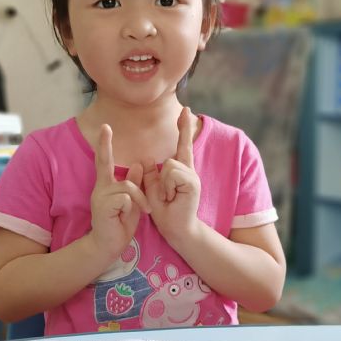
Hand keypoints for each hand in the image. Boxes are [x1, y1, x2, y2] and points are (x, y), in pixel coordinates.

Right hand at [89, 124, 149, 259]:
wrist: (108, 246)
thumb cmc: (120, 224)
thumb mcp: (132, 202)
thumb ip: (134, 184)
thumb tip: (139, 165)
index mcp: (106, 185)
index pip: (105, 161)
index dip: (104, 145)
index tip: (105, 127)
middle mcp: (100, 188)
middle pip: (110, 165)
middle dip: (104, 145)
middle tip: (105, 127)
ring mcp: (100, 196)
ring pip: (127, 186)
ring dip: (139, 198)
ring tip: (143, 210)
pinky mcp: (103, 206)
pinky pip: (125, 198)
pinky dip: (133, 206)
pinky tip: (129, 216)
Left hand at [143, 107, 200, 245]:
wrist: (176, 229)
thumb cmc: (165, 212)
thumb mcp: (152, 189)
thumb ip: (151, 173)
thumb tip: (147, 158)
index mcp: (180, 171)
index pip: (182, 145)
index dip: (184, 128)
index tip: (186, 111)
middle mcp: (189, 171)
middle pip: (175, 156)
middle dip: (165, 178)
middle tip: (168, 197)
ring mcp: (193, 177)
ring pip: (170, 165)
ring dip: (163, 184)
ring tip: (168, 198)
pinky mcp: (193, 183)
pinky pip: (172, 173)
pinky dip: (167, 187)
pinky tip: (171, 198)